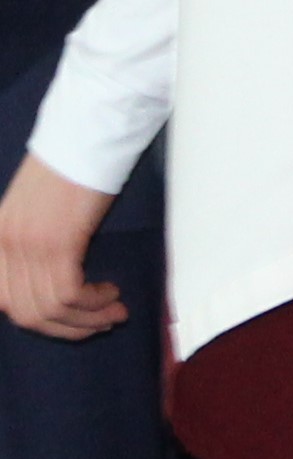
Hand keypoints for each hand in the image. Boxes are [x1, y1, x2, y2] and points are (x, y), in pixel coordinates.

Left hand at [0, 155, 124, 339]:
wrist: (87, 131)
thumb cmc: (73, 163)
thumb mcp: (36, 207)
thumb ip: (32, 241)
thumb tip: (51, 277)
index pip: (5, 303)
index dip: (41, 320)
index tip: (73, 318)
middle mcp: (5, 247)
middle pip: (27, 314)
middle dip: (68, 328)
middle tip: (102, 322)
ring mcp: (28, 245)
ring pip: (50, 308)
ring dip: (87, 319)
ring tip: (115, 311)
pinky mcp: (56, 241)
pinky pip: (69, 293)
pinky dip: (93, 302)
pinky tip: (111, 293)